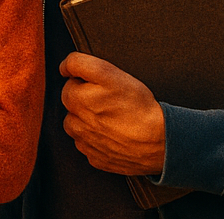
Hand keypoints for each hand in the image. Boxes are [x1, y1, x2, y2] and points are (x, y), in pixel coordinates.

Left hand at [59, 52, 165, 175]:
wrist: (161, 141)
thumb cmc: (137, 106)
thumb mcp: (110, 73)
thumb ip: (80, 64)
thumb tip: (63, 68)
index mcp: (76, 100)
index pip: (70, 80)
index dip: (87, 78)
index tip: (101, 84)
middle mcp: (77, 122)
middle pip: (72, 103)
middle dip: (86, 98)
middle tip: (111, 101)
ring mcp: (86, 143)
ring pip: (77, 126)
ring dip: (88, 120)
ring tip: (112, 118)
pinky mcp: (96, 159)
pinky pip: (89, 146)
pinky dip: (97, 140)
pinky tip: (114, 134)